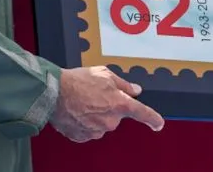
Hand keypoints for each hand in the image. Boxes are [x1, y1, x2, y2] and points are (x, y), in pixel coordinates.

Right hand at [48, 66, 164, 141]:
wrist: (54, 93)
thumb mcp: (105, 74)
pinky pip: (88, 130)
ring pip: (102, 123)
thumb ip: (123, 84)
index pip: (143, 113)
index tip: (158, 123)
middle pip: (116, 115)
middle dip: (109, 106)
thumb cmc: (78, 81)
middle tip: (95, 95)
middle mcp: (110, 120)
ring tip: (82, 101)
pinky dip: (84, 122)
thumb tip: (135, 90)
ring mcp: (96, 130)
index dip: (153, 119)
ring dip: (96, 115)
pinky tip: (76, 111)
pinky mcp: (83, 136)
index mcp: (119, 104)